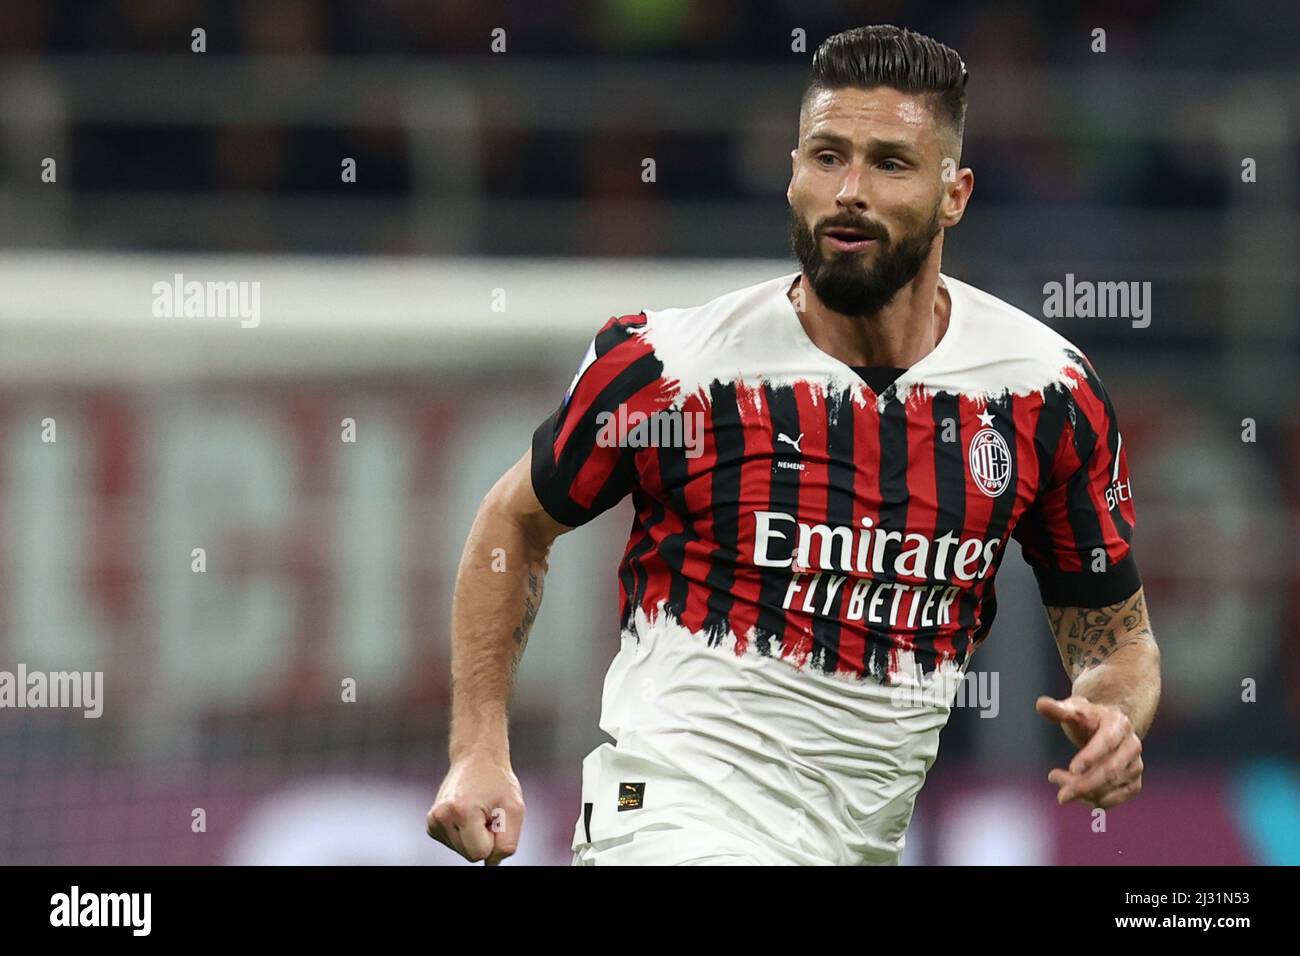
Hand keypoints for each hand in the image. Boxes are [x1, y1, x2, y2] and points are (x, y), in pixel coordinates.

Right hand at [426, 750, 524, 864]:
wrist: (477, 759)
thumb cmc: (498, 783)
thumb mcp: (515, 809)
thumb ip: (507, 843)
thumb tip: (490, 864)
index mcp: (460, 811)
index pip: (481, 854)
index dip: (494, 839)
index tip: (494, 817)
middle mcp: (440, 817)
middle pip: (471, 855)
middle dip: (484, 839)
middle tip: (487, 813)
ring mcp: (433, 821)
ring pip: (463, 851)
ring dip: (475, 836)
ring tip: (478, 811)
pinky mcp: (432, 825)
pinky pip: (456, 845)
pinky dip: (465, 834)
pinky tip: (467, 813)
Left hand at [1035, 695, 1142, 808]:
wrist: (1107, 728)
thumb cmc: (1086, 718)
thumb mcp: (1073, 708)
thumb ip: (1058, 709)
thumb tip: (1040, 704)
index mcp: (1118, 723)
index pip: (1107, 742)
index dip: (1090, 756)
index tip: (1072, 769)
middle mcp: (1132, 745)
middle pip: (1111, 770)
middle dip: (1084, 785)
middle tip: (1060, 796)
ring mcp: (1135, 765)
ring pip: (1112, 786)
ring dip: (1085, 793)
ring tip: (1059, 785)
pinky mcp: (1134, 782)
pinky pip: (1117, 798)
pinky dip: (1096, 801)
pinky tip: (1076, 795)